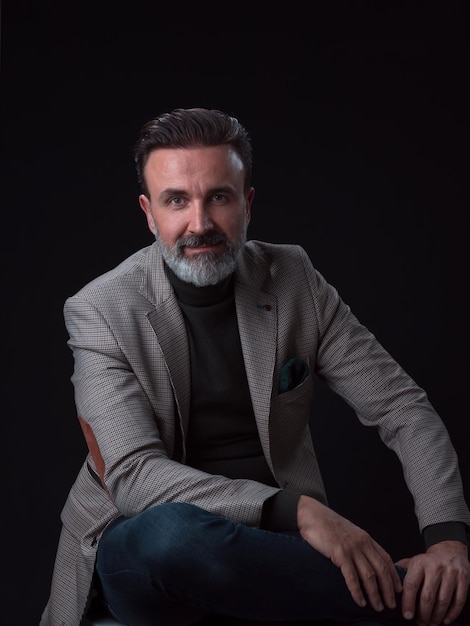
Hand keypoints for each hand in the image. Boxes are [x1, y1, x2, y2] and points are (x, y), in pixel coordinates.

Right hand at [297, 495, 401, 611]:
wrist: (312, 515)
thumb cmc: (328, 525)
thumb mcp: (350, 533)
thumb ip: (359, 545)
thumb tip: (366, 562)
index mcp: (366, 538)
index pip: (386, 559)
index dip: (394, 576)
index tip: (398, 590)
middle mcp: (362, 543)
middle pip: (381, 569)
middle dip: (388, 590)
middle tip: (391, 605)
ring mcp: (352, 548)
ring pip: (369, 575)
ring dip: (375, 594)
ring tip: (378, 607)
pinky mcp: (339, 553)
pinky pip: (351, 576)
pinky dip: (357, 591)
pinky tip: (360, 601)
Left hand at [396, 540, 469, 624]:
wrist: (450, 550)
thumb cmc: (429, 561)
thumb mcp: (413, 561)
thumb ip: (401, 572)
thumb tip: (387, 584)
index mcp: (420, 563)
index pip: (411, 584)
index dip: (408, 602)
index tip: (407, 615)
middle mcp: (435, 567)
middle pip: (428, 596)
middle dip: (423, 613)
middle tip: (420, 622)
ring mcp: (451, 573)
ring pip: (443, 600)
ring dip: (436, 616)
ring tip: (431, 623)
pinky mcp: (464, 579)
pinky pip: (459, 601)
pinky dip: (452, 613)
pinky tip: (445, 619)